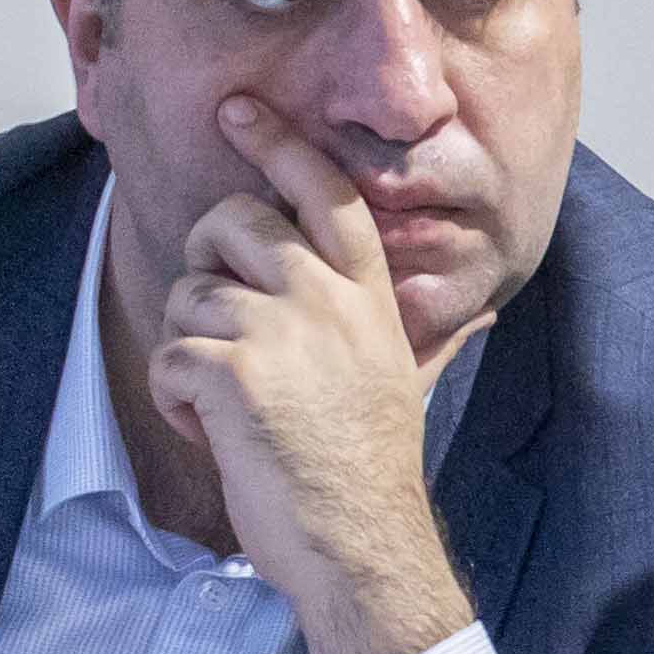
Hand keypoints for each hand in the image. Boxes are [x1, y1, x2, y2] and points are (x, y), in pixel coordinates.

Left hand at [149, 103, 478, 653]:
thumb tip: (484, 310)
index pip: (328, 194)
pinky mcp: (232, 372)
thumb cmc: (373, 471)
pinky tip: (214, 431)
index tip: (240, 111)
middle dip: (207, 265)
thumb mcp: (408, 379)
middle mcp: (327, 299)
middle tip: (222, 325)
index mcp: (369, 295)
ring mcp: (279, 331)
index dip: (279, 144)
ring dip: (192, 350)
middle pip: (233, 222)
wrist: (361, 542)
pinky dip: (177, 398)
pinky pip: (170, 354)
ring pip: (189, 294)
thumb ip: (430, 330)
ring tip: (230, 403)